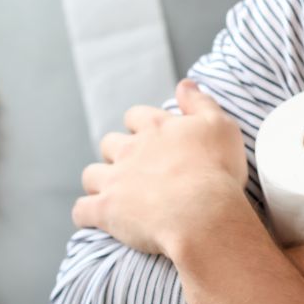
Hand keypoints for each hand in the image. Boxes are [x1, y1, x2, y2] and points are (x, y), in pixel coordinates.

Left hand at [71, 79, 248, 255]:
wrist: (204, 214)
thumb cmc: (216, 170)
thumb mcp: (220, 126)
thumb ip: (201, 102)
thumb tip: (185, 84)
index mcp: (156, 127)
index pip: (136, 116)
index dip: (140, 126)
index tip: (150, 138)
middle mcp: (130, 149)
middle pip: (109, 144)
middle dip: (117, 154)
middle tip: (134, 169)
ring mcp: (115, 180)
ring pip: (91, 175)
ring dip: (100, 182)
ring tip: (114, 195)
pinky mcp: (105, 210)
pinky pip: (82, 210)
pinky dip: (87, 214)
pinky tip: (96, 220)